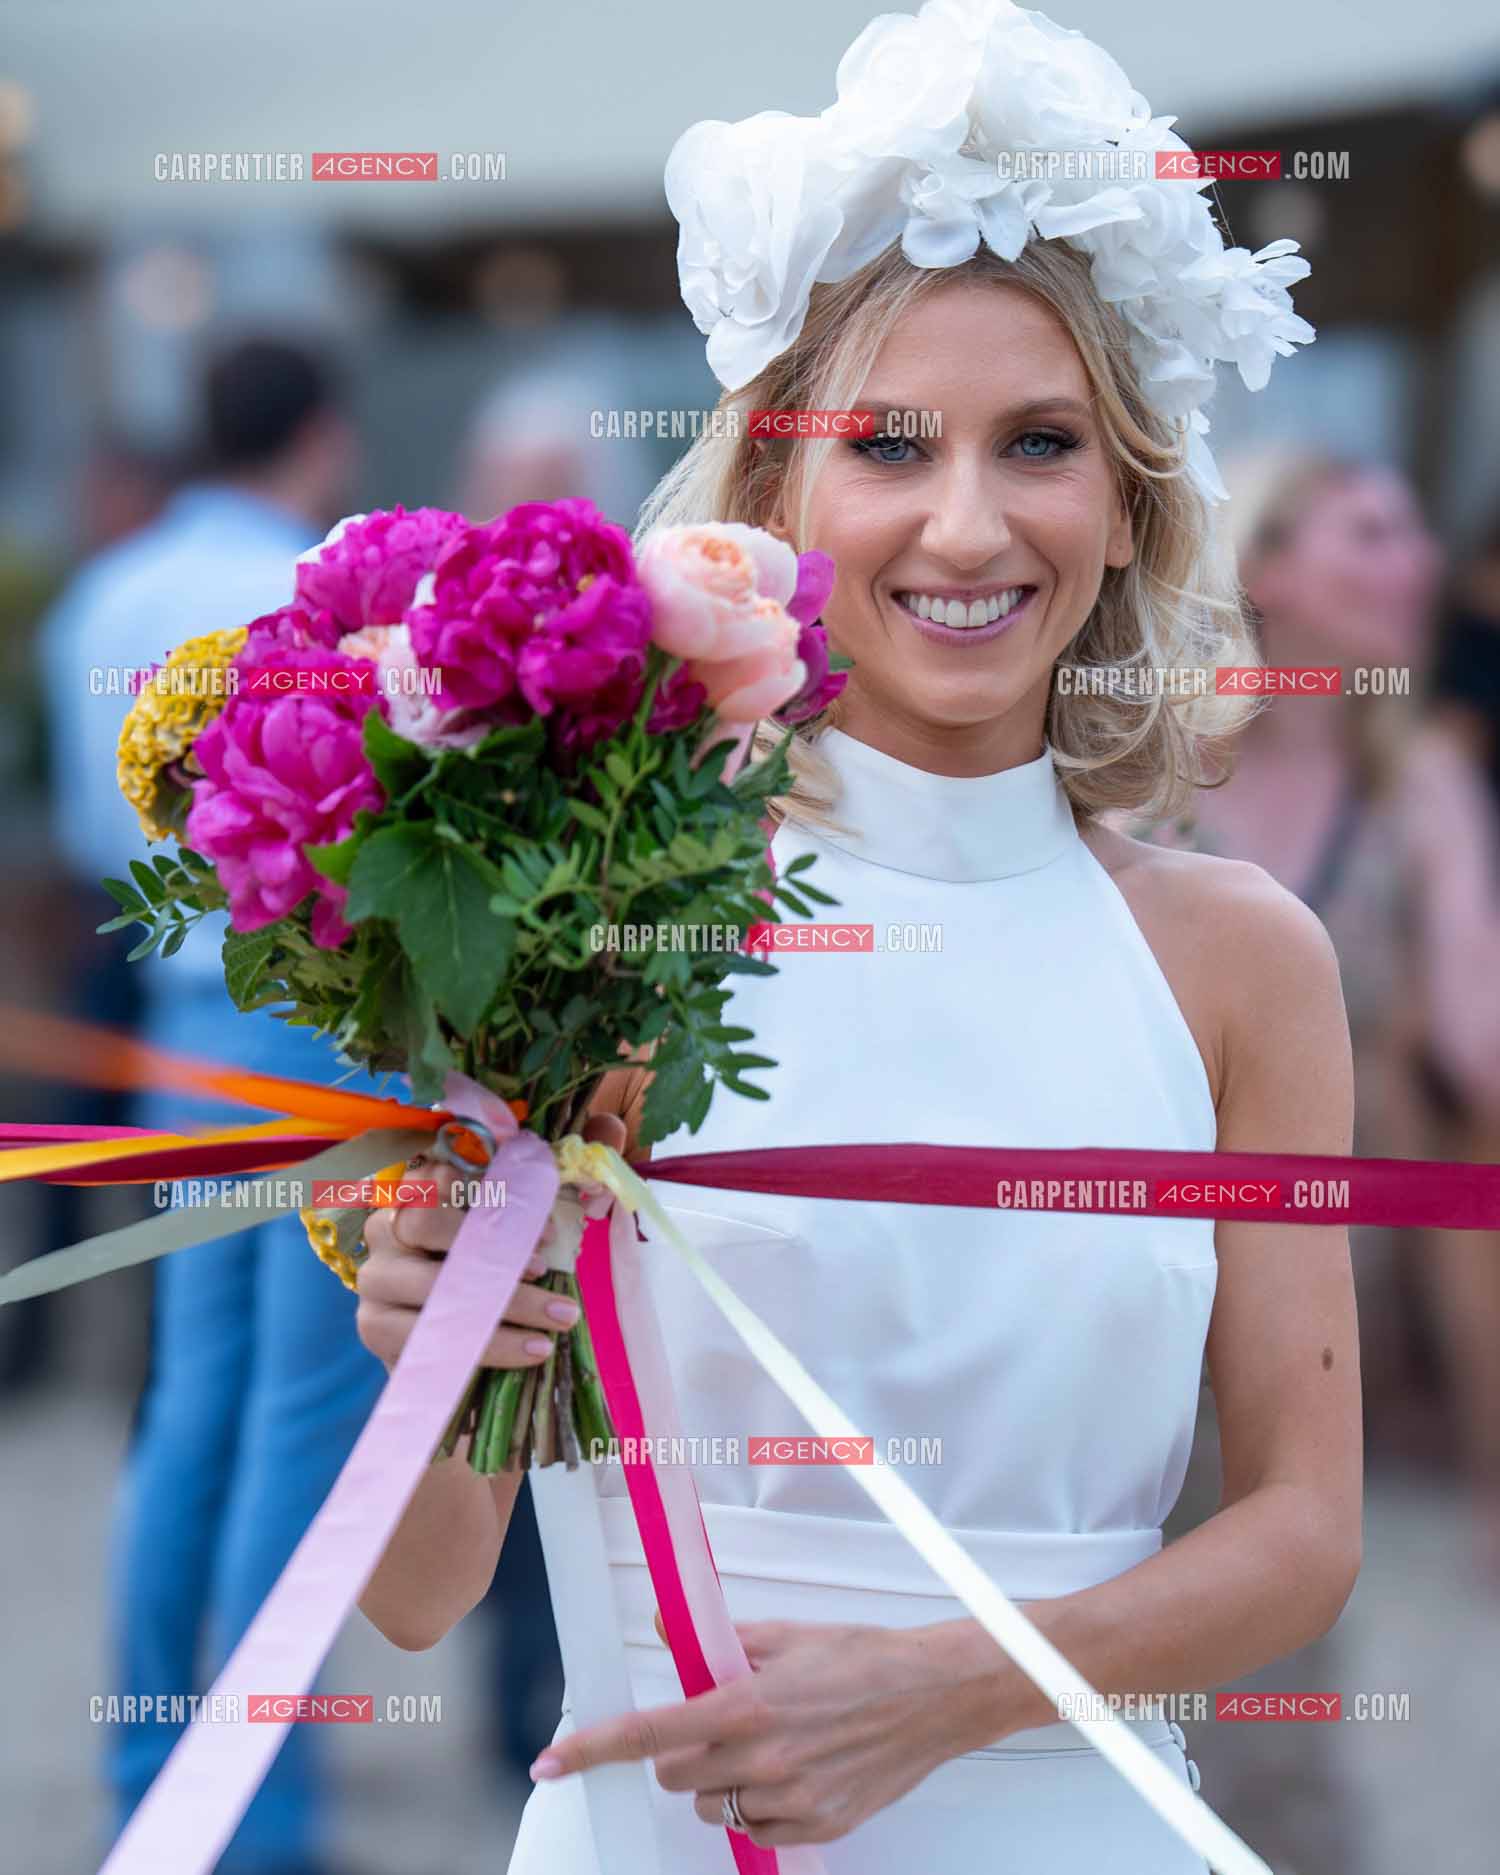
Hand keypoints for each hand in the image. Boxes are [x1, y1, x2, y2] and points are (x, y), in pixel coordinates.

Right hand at [354, 1112, 625, 1373]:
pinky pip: (435, 1339)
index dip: (496, 1197)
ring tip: (561, 1316)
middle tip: (551, 1270)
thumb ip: (560, 1170)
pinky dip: (492, 1346)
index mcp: (415, 1192)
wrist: (453, 1341)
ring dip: (506, 1306)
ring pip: (435, 1288)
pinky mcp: (377, 1333)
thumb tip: (610, 1126)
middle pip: (427, 1226)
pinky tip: (533, 1350)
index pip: (441, 1176)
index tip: (548, 1229)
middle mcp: (386, 1230)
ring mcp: (374, 1283)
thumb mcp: (521, 1218)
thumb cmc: (489, 1266)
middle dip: (495, 1250)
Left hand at [530, 1617, 970, 1848]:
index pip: (649, 1732)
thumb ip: (723, 1643)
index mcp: (748, 1704)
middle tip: (717, 1725)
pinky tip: (789, 1773)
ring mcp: (791, 1800)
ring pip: (710, 1807)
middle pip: (674, 1776)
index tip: (553, 1762)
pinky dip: (756, 1808)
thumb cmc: (866, 1658)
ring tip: (764, 1746)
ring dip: (718, 1782)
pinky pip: (754, 1831)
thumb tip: (667, 1630)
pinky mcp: (817, 1827)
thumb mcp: (789, 1636)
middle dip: (681, 1752)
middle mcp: (763, 1758)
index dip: (593, 1749)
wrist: (935, 1695)